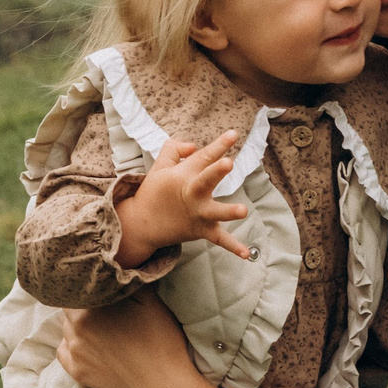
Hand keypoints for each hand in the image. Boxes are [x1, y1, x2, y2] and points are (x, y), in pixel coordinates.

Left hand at [55, 293, 203, 387]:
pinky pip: (63, 351)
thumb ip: (128, 279)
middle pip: (69, 305)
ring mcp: (74, 351)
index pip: (76, 285)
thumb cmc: (161, 343)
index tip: (99, 283)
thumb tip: (117, 264)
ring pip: (66, 327)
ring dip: (78, 323)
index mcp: (91, 306)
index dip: (87, 282)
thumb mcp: (151, 302)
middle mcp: (76, 327)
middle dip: (82, 303)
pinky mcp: (77, 372)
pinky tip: (90, 344)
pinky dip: (72, 344)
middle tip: (103, 305)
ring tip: (101, 326)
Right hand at [114, 130, 252, 265]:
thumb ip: (174, 149)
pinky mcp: (201, 230)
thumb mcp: (159, 166)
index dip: (219, 145)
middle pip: (205, 180)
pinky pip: (219, 240)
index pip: (203, 156)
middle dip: (216, 172)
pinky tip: (247, 254)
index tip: (234, 134)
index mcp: (183, 175)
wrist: (140, 224)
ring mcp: (197, 214)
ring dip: (228, 211)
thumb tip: (194, 146)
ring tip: (243, 210)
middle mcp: (191, 193)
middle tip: (228, 163)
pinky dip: (232, 247)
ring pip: (215, 212)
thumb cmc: (153, 191)